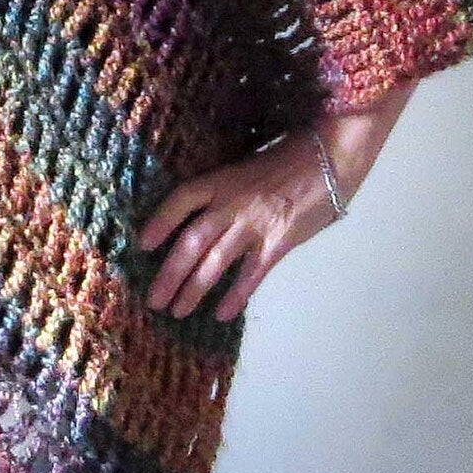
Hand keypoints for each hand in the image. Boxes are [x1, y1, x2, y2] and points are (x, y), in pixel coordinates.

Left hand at [134, 133, 337, 320]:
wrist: (329, 159)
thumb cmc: (288, 158)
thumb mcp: (245, 166)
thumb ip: (224, 191)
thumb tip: (199, 219)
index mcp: (221, 179)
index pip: (181, 200)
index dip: (160, 222)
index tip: (142, 245)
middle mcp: (232, 204)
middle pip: (191, 241)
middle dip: (170, 273)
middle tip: (153, 300)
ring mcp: (254, 225)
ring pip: (215, 263)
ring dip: (193, 289)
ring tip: (177, 311)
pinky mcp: (278, 243)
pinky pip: (251, 275)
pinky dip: (235, 296)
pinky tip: (221, 314)